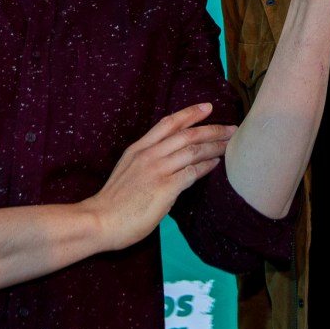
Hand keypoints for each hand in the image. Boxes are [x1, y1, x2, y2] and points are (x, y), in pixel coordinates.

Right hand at [85, 104, 233, 251]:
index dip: (189, 113)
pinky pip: (192, 172)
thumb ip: (146, 164)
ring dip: (214, 146)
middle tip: (231, 128)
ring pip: (192, 150)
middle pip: (186, 134)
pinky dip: (206, 167)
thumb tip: (169, 167)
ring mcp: (157, 169)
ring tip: (230, 145)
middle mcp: (148, 154)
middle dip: (211, 129)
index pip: (168, 123)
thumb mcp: (127, 172)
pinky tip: (216, 165)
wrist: (98, 221)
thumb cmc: (113, 203)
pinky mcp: (165, 187)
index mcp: (138, 149)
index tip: (207, 107)